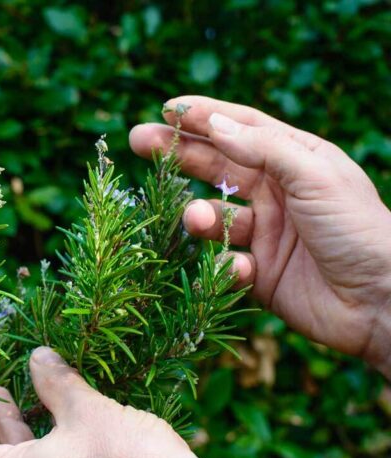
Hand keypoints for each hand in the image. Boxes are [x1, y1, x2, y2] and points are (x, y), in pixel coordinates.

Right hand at [129, 96, 390, 377]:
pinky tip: (244, 271)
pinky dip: (226, 266)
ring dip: (200, 217)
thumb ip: (262, 149)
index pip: (241, 129)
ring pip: (214, 217)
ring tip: (196, 220)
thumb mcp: (314, 175)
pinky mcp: (258, 274)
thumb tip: (214, 125)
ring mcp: (265, 233)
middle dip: (177, 154)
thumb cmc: (357, 228)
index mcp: (294, 160)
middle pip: (215, 166)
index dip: (203, 116)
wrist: (382, 300)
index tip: (166, 108)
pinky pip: (225, 263)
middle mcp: (275, 192)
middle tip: (138, 141)